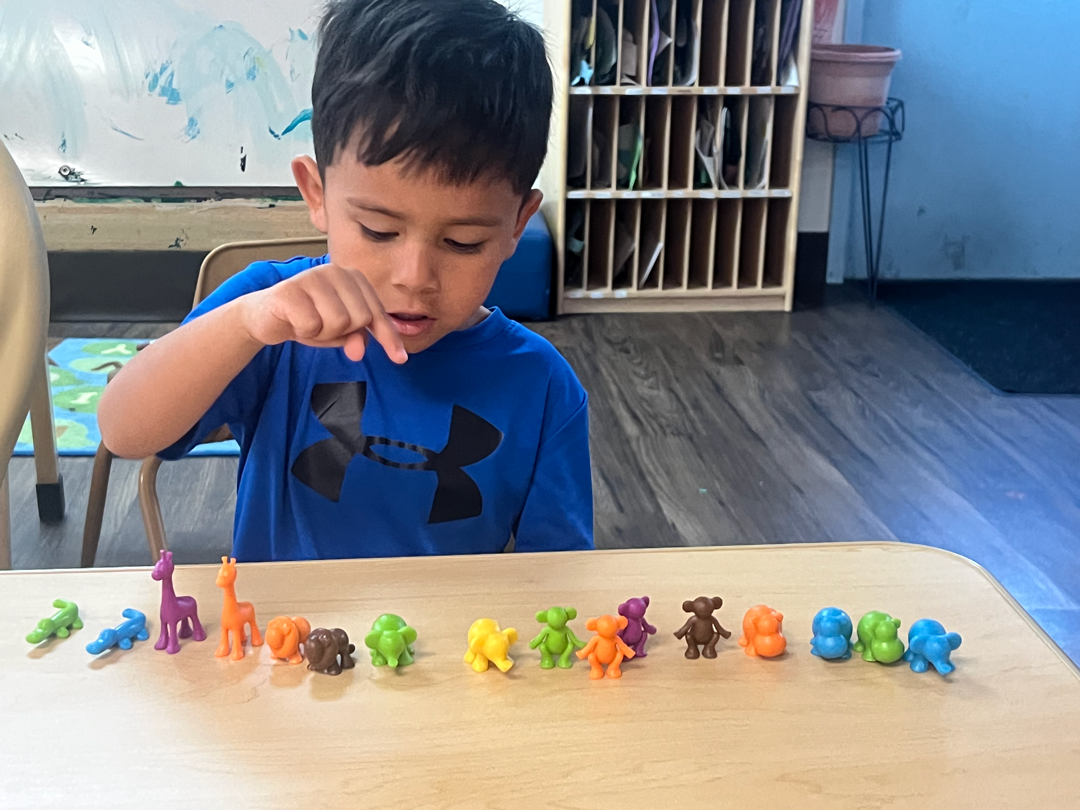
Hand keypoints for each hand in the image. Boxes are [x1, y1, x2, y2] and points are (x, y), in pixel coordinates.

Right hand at [239, 262, 406, 362]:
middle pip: (360, 318)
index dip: (388, 338)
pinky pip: (312, 324)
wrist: (267, 316)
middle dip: (342, 332)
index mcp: (353, 277)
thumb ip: (356, 337)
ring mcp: (312, 277)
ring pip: (338, 322)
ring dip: (323, 333)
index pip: (377, 312)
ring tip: (309, 323)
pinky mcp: (291, 290)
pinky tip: (295, 322)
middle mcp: (335, 271)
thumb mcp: (339, 331)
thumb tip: (358, 350)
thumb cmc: (308, 319)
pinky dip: (305, 332)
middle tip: (322, 326)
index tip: (400, 359)